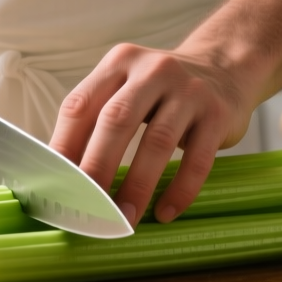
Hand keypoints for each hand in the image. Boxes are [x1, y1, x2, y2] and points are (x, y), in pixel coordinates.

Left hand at [51, 46, 251, 225]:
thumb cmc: (163, 91)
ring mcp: (189, 90)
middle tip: (87, 206)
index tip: (56, 185)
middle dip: (96, 168)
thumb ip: (96, 118)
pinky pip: (197, 159)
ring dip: (137, 185)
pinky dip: (180, 190)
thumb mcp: (127, 88)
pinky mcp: (218, 114)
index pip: (80, 105)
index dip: (63, 147)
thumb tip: (61, 174)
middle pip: (116, 120)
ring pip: (156, 141)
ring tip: (124, 218)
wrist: (225, 68)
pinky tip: (165, 212)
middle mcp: (153, 70)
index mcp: (119, 63)